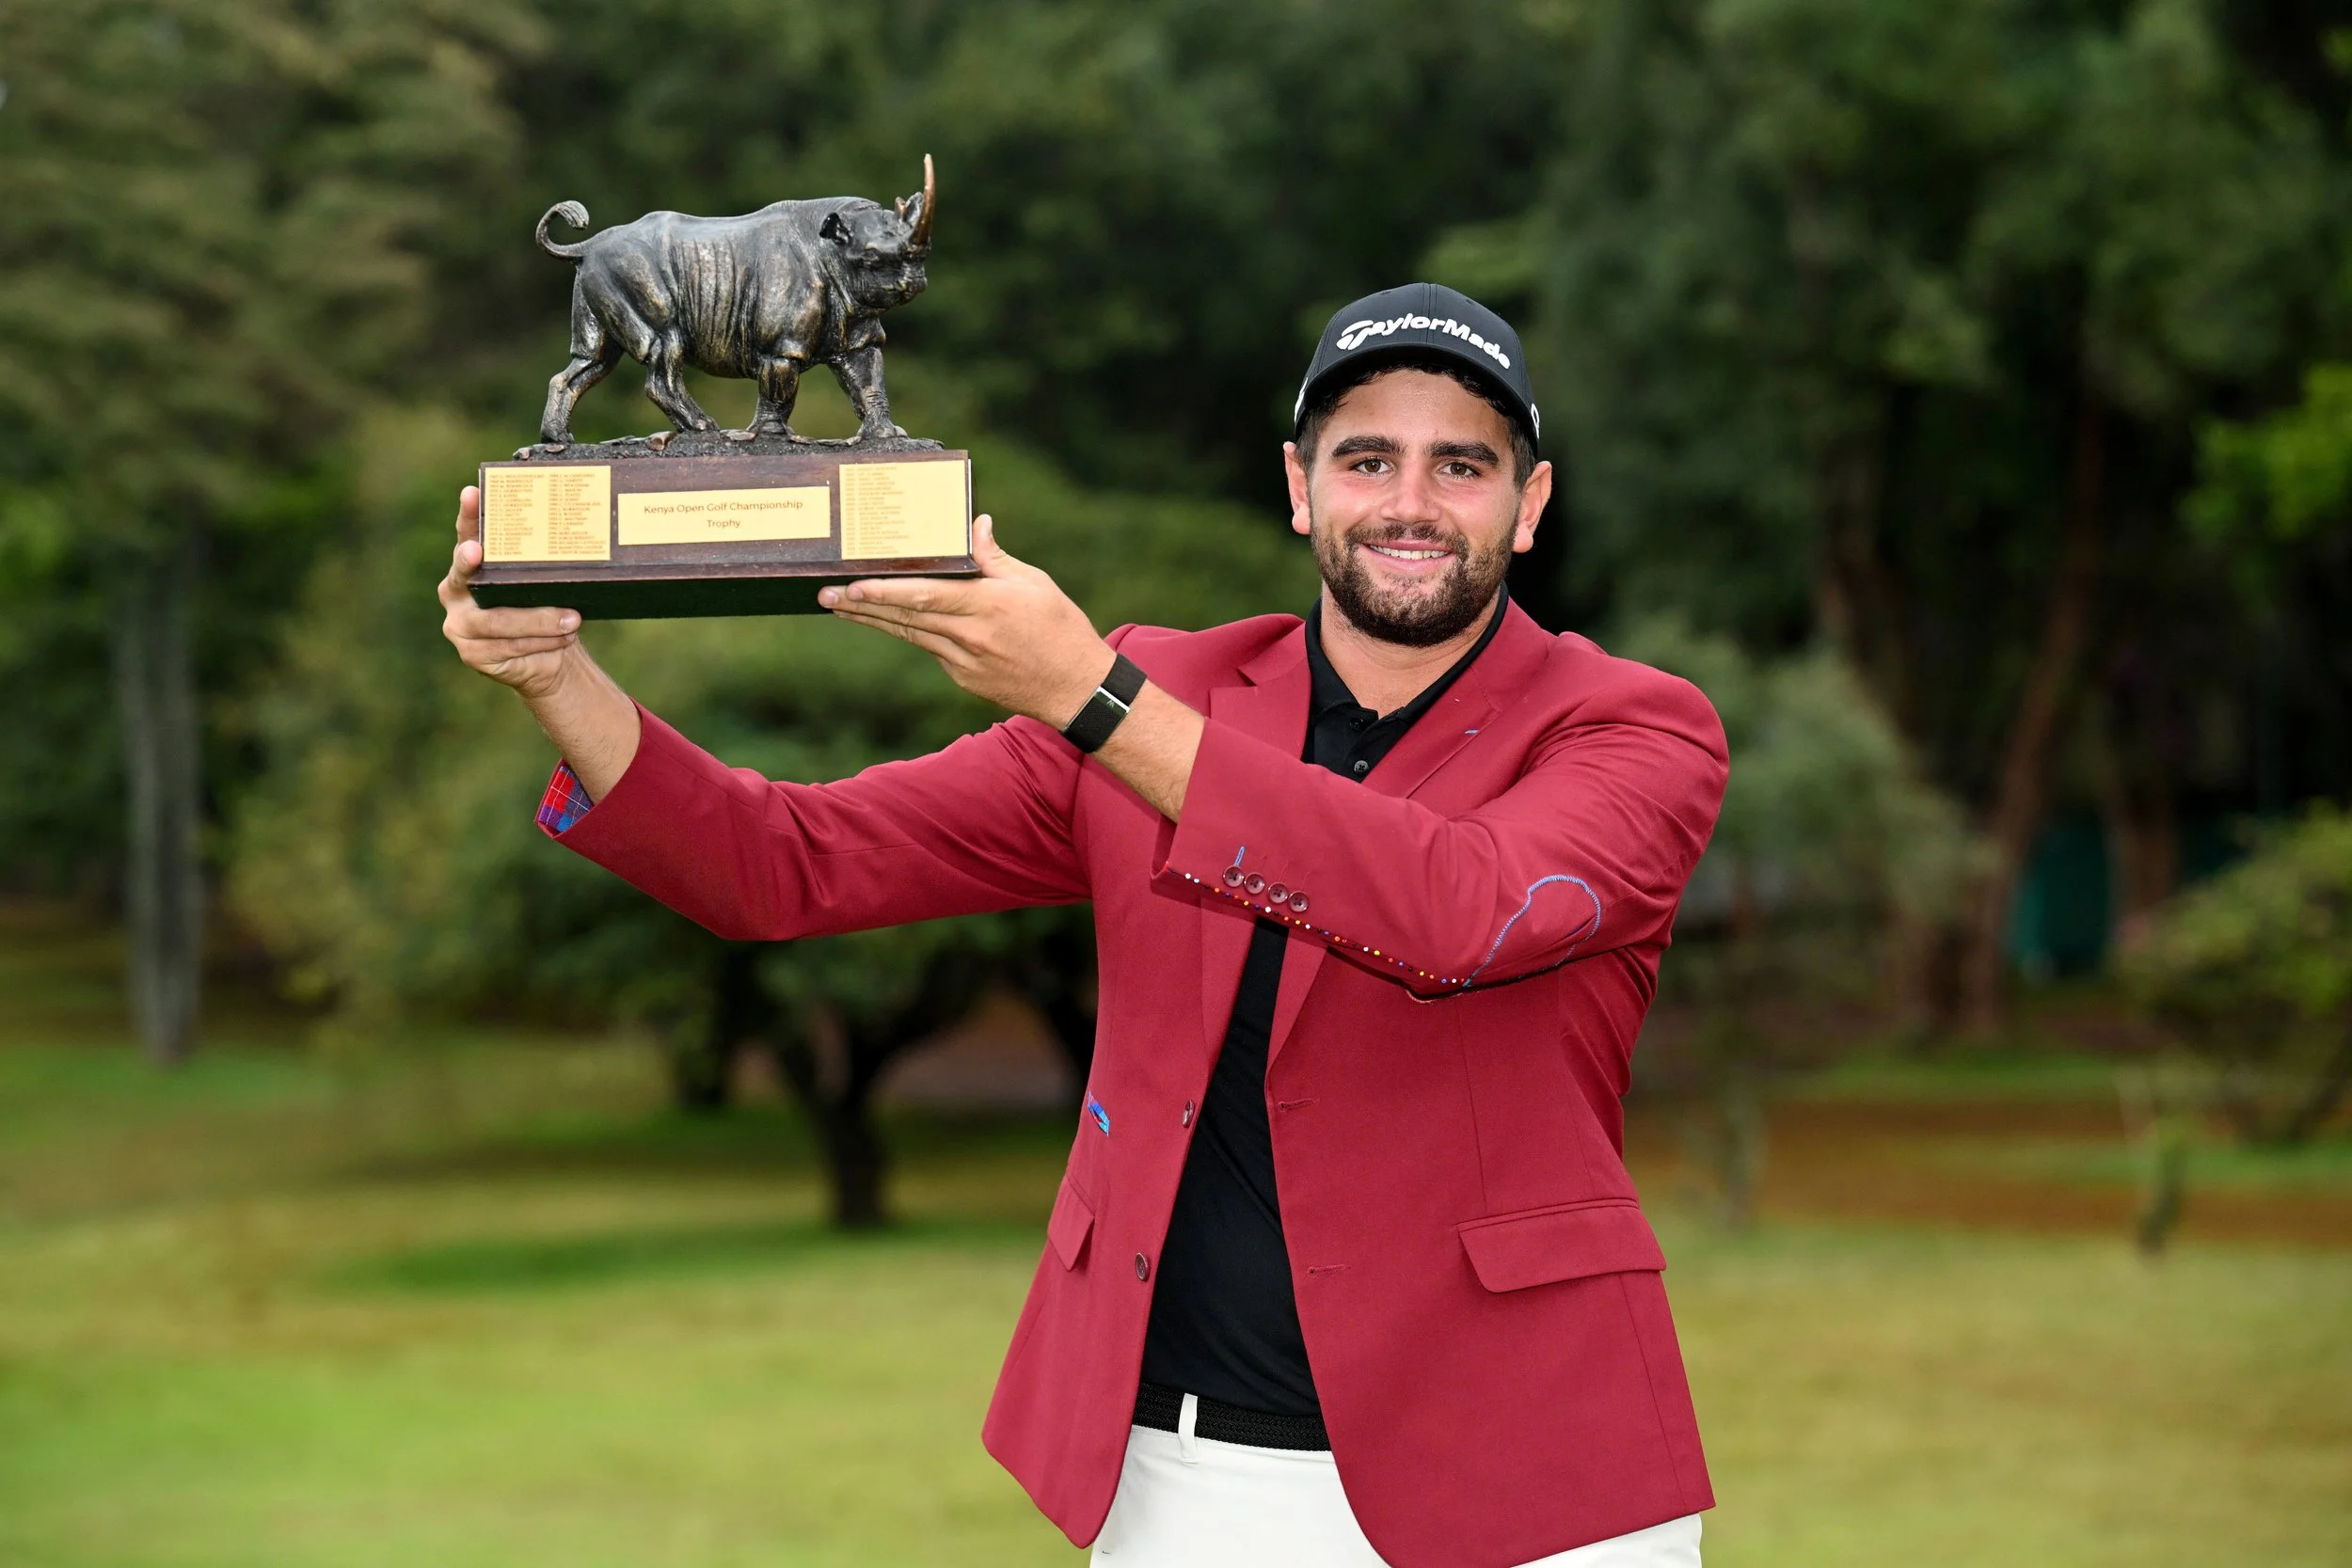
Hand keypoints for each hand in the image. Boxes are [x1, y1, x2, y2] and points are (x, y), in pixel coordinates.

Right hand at [438, 484, 583, 701]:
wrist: (546, 655)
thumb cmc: (542, 607)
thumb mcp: (542, 582)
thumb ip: (539, 563)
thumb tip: (573, 530)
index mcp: (469, 564)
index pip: (467, 533)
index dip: (468, 514)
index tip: (471, 493)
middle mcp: (455, 591)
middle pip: (467, 577)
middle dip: (475, 565)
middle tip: (478, 551)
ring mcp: (459, 624)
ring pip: (497, 621)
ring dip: (538, 621)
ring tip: (571, 619)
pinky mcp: (472, 653)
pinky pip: (507, 646)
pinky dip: (539, 643)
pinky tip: (561, 639)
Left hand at [819, 515, 1111, 726]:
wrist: (1077, 691)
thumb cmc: (1061, 630)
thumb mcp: (1034, 584)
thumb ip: (996, 558)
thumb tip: (975, 525)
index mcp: (989, 607)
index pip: (926, 597)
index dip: (886, 593)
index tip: (854, 585)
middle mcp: (970, 638)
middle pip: (906, 619)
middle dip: (862, 606)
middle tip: (826, 594)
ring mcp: (964, 664)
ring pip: (910, 636)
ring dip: (873, 620)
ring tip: (839, 605)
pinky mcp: (964, 680)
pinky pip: (931, 649)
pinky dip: (910, 633)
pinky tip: (886, 620)